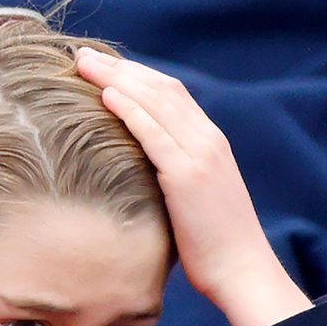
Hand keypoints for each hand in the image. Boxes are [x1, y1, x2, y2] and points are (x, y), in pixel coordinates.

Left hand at [75, 47, 310, 325]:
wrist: (242, 271)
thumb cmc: (215, 247)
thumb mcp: (196, 202)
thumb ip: (176, 177)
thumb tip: (145, 175)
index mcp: (210, 143)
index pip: (171, 94)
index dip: (136, 75)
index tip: (104, 66)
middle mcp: (208, 140)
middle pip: (160, 88)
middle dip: (120, 67)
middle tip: (84, 54)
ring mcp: (200, 155)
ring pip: (156, 102)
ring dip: (117, 78)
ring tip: (84, 64)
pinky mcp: (188, 176)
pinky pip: (154, 134)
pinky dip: (131, 110)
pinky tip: (106, 95)